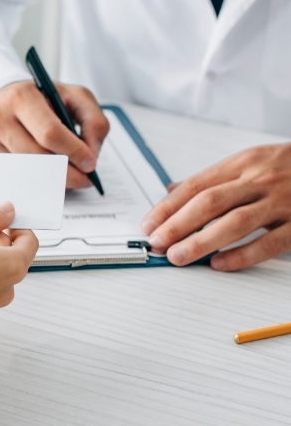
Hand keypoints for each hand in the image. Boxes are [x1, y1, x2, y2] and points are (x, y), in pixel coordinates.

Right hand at [0, 80, 109, 186]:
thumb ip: (93, 120)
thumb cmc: (39, 99)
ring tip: (65, 173)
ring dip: (50, 179)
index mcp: (21, 97)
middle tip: (83, 178)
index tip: (90, 164)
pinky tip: (39, 170)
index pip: (50, 132)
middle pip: (37, 158)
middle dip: (66, 173)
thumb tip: (91, 155)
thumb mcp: (73, 96)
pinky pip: (13, 180)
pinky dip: (31, 181)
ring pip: (25, 173)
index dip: (73, 152)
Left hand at [141, 144, 290, 270]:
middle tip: (156, 243)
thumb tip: (172, 190)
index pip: (194, 186)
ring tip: (179, 256)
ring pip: (235, 222)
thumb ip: (213, 179)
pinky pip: (270, 242)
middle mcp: (260, 180)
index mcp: (242, 163)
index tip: (148, 225)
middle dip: (177, 225)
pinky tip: (220, 264)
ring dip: (201, 241)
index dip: (167, 207)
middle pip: (209, 202)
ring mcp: (282, 202)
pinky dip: (242, 255)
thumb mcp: (251, 161)